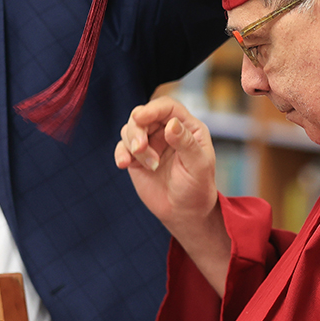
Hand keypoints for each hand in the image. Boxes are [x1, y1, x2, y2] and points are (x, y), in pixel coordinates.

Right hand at [115, 97, 230, 296]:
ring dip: (133, 145)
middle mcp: (167, 130)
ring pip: (130, 129)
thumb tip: (171, 124)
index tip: (139, 117)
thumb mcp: (198, 166)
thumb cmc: (197, 188)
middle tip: (140, 148)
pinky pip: (122, 147)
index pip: (167, 107)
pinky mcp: (136, 158)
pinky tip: (124, 165)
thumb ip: (185, 143)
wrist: (184, 213)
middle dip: (138, 130)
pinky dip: (121, 153)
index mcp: (187, 127)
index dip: (152, 109)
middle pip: (143, 115)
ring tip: (150, 166)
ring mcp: (150, 143)